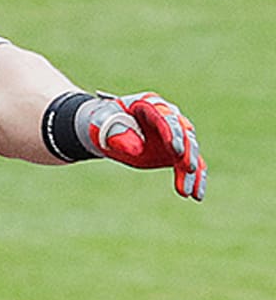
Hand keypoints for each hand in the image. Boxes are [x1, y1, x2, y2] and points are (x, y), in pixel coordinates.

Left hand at [82, 92, 206, 200]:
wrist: (104, 130)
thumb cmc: (103, 122)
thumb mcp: (104, 124)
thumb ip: (118, 134)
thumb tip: (137, 149)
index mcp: (149, 105)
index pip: (165, 117)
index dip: (172, 133)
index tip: (177, 150)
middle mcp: (167, 117)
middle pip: (184, 134)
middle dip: (187, 152)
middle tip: (187, 169)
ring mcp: (175, 135)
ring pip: (190, 152)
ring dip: (191, 172)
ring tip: (188, 192)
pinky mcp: (177, 152)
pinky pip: (189, 165)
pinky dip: (194, 180)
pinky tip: (196, 195)